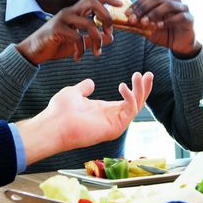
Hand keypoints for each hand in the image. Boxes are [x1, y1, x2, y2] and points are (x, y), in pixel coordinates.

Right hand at [16, 0, 121, 63]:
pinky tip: (77, 57)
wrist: (34, 52)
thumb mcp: (78, 42)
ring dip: (98, 40)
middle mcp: (69, 12)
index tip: (120, 4)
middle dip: (106, 16)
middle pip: (93, 3)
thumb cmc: (56, 45)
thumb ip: (93, 39)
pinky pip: (77, 37)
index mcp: (75, 12)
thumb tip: (111, 38)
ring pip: (89, 23)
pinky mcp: (56, 29)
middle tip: (109, 32)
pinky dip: (81, 49)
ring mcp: (62, 19)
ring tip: (97, 53)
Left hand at [16, 72, 153, 164]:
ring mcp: (115, 124)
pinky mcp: (115, 128)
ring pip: (136, 106)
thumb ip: (84, 88)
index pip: (127, 99)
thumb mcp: (74, 93)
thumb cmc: (60, 111)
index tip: (141, 74)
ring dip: (140, 90)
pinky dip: (130, 97)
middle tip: (149, 74)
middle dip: (144, 88)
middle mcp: (112, 117)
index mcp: (105, 110)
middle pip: (137, 103)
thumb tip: (90, 83)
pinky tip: (123, 86)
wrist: (54, 124)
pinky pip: (130, 112)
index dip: (136, 87)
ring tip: (138, 75)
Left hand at [130, 0, 201, 57]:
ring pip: (168, 5)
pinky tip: (159, 26)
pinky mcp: (189, 18)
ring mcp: (183, 8)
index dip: (137, 4)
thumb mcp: (148, 29)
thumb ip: (139, 23)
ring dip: (154, 13)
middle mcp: (173, 1)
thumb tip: (125, 20)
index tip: (127, 14)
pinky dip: (168, 21)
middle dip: (143, 8)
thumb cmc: (164, 34)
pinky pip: (179, 16)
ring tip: (145, 22)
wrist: (180, 46)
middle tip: (134, 18)